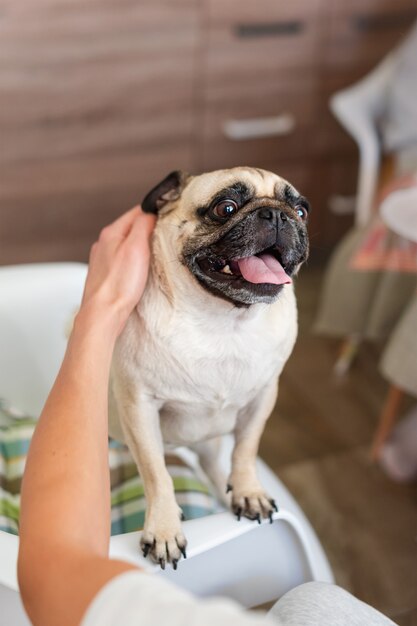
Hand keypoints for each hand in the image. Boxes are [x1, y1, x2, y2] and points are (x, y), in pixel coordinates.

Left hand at [80, 206, 155, 334]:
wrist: (103, 314)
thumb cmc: (119, 284)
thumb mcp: (136, 248)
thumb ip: (143, 225)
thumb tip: (150, 212)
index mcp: (111, 233)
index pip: (136, 211)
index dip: (154, 211)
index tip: (169, 217)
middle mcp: (103, 244)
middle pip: (131, 227)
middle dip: (148, 228)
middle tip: (166, 234)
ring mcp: (102, 260)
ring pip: (126, 244)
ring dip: (140, 245)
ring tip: (155, 251)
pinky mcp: (105, 274)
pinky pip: (122, 260)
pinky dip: (133, 260)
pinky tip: (140, 269)